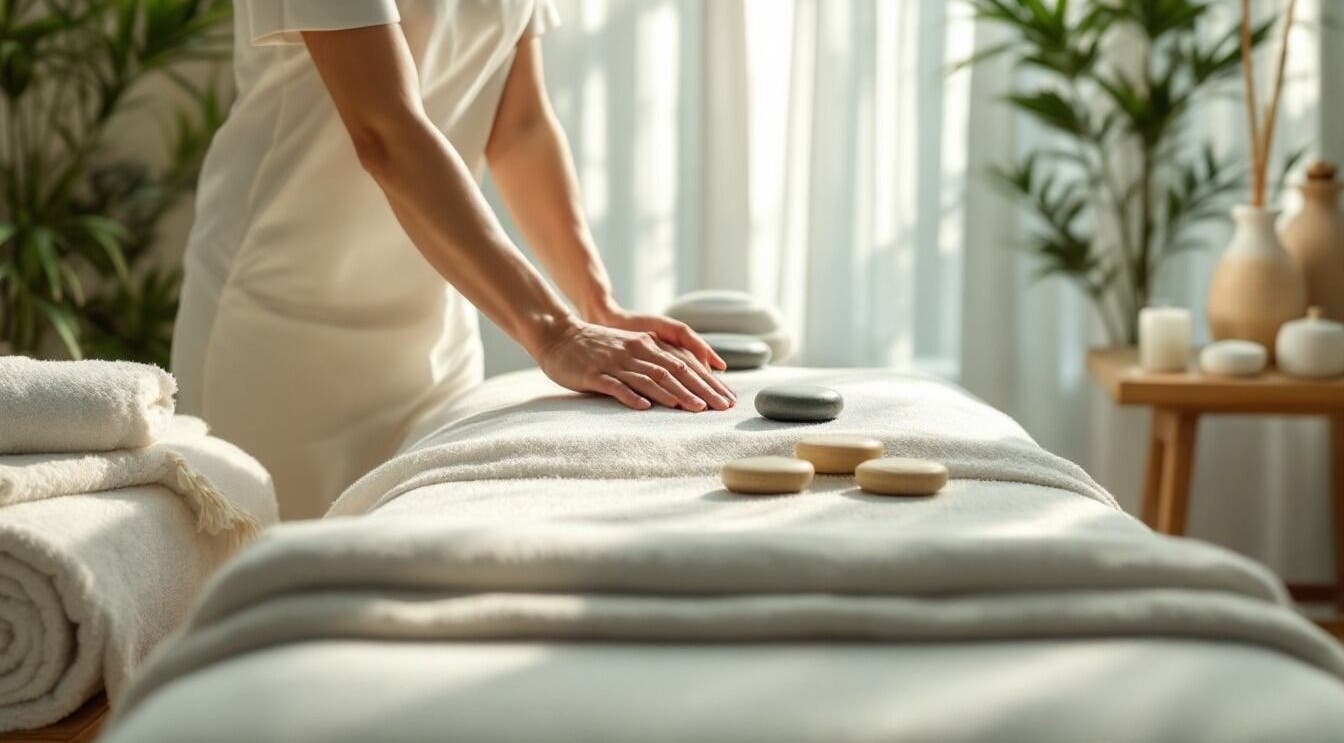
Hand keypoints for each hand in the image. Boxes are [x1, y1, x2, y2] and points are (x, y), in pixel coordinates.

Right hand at [534, 318, 735, 411]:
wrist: (559, 335)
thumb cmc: (597, 346)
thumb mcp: (631, 346)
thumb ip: (654, 359)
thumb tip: (684, 377)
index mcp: (647, 344)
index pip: (685, 364)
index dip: (708, 382)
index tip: (727, 399)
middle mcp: (636, 351)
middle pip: (675, 372)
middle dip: (701, 390)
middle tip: (721, 407)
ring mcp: (615, 362)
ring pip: (650, 379)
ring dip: (674, 394)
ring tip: (694, 408)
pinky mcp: (595, 374)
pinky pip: (616, 386)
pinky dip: (632, 396)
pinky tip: (645, 408)